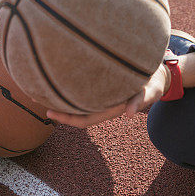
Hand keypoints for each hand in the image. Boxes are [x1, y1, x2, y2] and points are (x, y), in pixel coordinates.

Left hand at [46, 64, 169, 127]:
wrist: (160, 75)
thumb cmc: (153, 84)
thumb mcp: (149, 92)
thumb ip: (140, 101)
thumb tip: (128, 113)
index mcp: (110, 109)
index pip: (84, 120)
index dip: (66, 119)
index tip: (49, 114)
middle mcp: (103, 103)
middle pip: (75, 111)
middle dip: (56, 108)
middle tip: (35, 98)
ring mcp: (102, 95)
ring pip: (77, 101)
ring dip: (60, 97)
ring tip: (41, 86)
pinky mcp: (103, 85)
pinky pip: (82, 89)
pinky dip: (69, 86)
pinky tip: (59, 77)